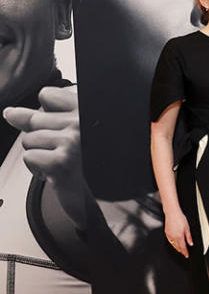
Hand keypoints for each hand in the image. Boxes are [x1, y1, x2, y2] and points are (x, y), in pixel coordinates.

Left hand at [3, 86, 90, 227]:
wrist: (112, 198)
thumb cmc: (94, 163)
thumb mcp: (76, 131)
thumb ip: (46, 117)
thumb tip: (10, 113)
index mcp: (90, 108)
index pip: (47, 95)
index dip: (49, 114)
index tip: (62, 127)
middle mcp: (83, 122)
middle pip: (35, 119)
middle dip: (42, 138)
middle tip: (65, 150)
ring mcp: (73, 142)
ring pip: (29, 139)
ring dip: (40, 154)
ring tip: (63, 162)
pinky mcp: (62, 162)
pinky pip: (30, 157)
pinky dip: (39, 168)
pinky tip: (58, 172)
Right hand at [164, 208, 192, 257]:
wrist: (172, 213)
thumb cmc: (180, 218)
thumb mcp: (187, 228)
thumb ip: (189, 237)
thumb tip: (191, 243)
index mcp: (179, 236)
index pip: (183, 247)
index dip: (185, 252)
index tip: (187, 255)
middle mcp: (173, 237)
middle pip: (178, 247)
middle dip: (181, 251)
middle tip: (184, 253)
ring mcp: (169, 235)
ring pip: (173, 245)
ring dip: (177, 248)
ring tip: (180, 250)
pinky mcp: (166, 233)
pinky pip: (170, 241)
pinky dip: (173, 244)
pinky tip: (174, 244)